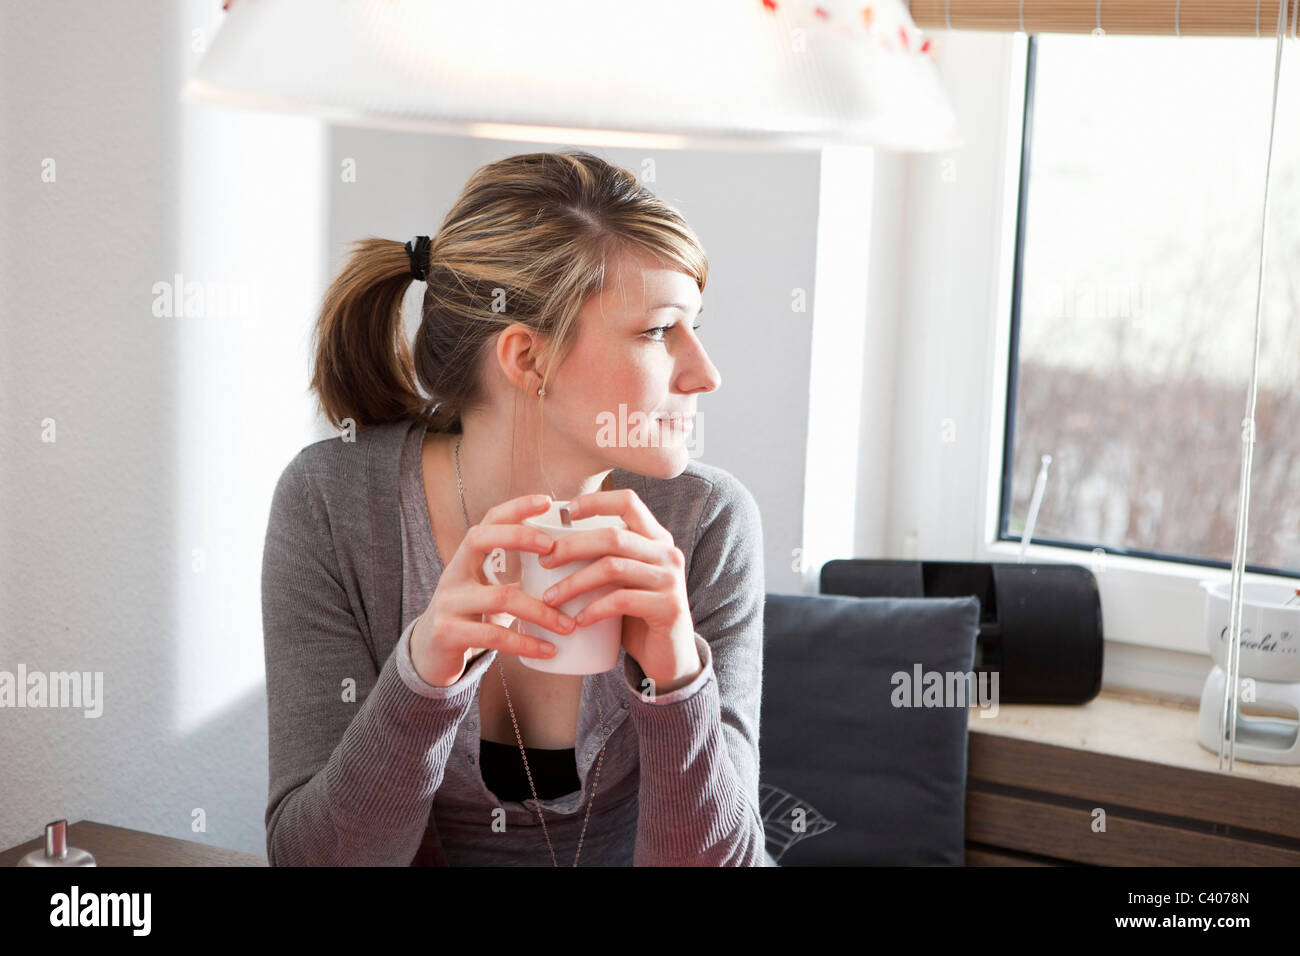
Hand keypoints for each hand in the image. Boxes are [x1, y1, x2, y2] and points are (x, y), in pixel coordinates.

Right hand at [409, 493, 577, 686]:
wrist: (430, 656)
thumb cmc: (471, 618)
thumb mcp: (487, 591)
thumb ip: (515, 576)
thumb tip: (569, 565)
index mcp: (465, 559)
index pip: (488, 521)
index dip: (516, 507)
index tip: (547, 501)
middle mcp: (453, 574)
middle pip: (481, 539)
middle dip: (519, 537)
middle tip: (553, 548)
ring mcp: (448, 602)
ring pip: (500, 597)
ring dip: (541, 610)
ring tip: (569, 624)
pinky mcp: (448, 633)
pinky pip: (493, 636)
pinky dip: (526, 643)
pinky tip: (549, 650)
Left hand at [538, 489, 700, 694]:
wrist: (670, 657)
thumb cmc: (636, 615)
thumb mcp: (624, 582)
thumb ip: (604, 560)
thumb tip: (548, 547)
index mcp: (656, 538)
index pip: (628, 502)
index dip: (595, 502)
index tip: (565, 511)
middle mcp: (667, 553)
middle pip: (613, 536)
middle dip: (572, 546)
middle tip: (544, 561)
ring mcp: (670, 579)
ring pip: (613, 567)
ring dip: (575, 582)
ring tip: (550, 598)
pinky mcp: (668, 607)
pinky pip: (622, 600)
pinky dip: (594, 609)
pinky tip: (578, 620)